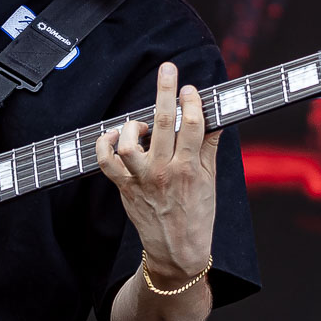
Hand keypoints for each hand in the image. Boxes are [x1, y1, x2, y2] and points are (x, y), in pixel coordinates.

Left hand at [95, 61, 219, 280]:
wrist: (176, 252)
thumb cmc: (197, 215)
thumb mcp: (211, 181)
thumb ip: (209, 147)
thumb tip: (215, 118)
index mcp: (189, 169)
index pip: (192, 126)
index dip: (192, 101)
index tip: (191, 87)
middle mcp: (163, 172)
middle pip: (163, 123)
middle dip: (165, 91)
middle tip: (168, 69)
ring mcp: (141, 180)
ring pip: (129, 144)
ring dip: (133, 126)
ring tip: (141, 125)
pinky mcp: (124, 188)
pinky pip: (105, 162)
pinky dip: (104, 145)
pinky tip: (114, 136)